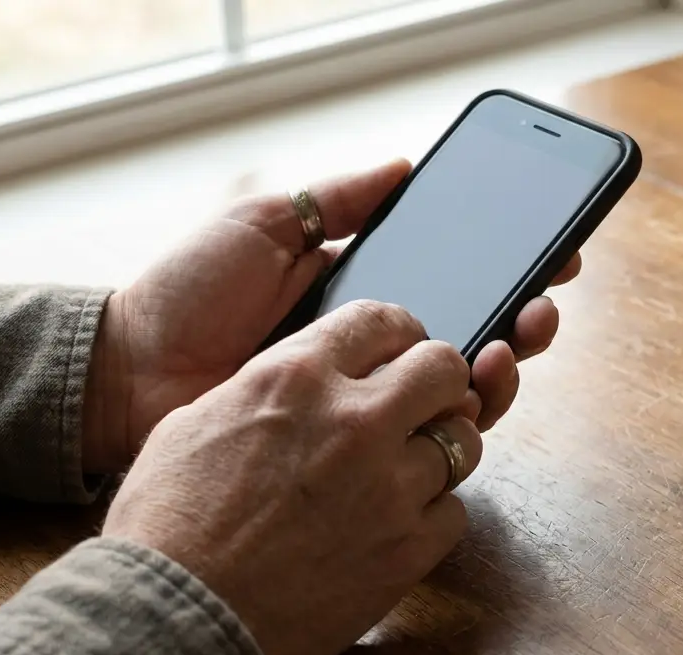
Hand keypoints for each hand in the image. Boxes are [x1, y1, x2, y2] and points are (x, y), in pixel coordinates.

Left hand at [83, 159, 581, 472]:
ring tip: (512, 345)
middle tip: (540, 308)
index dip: (505, 273)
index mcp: (357, 302)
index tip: (553, 256)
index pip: (450, 284)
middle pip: (469, 343)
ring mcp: (363, 410)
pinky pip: (421, 446)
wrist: (129, 374)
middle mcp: (371, 359)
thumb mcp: (265, 226)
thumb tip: (406, 166)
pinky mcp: (349, 460)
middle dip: (520, 323)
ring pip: (460, 396)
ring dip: (504, 368)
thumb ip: (337, 201)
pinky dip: (462, 420)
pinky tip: (476, 392)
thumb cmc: (189, 294)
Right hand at [103, 301, 480, 654]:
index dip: (397, 334)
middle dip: (437, 382)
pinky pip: (454, 512)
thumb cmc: (167, 523)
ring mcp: (389, 486)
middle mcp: (354, 420)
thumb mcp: (196, 420)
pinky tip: (393, 528)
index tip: (399, 352)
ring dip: (436, 453)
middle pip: (443, 368)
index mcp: (296, 377)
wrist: (176, 617)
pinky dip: (432, 517)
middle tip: (420, 406)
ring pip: (463, 442)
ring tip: (400, 475)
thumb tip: (303, 383)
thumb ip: (266, 388)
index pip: (381, 320)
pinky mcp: (408, 548)